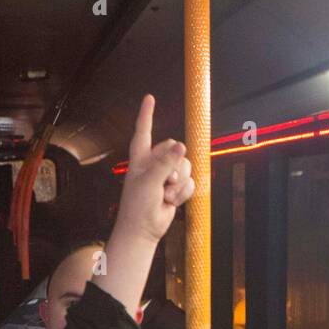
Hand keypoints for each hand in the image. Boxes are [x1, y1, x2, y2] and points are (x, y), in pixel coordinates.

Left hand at [112, 94, 193, 245]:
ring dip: (179, 182)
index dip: (147, 115)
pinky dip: (183, 193)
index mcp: (140, 158)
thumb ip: (165, 163)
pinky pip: (190, 181)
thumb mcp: (149, 181)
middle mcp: (154, 163)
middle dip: (174, 165)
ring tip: (165, 195)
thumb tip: (181, 146)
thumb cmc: (138, 206)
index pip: (143, 132)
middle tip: (164, 182)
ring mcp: (166, 175)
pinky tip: (171, 202)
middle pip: (174, 148)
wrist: (143, 231)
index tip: (149, 98)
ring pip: (185, 165)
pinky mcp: (177, 188)